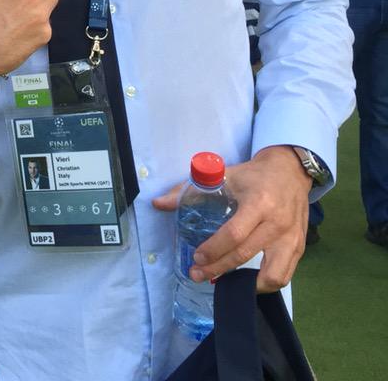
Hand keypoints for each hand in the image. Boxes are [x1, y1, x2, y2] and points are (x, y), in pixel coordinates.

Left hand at [152, 146, 310, 292]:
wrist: (290, 171)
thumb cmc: (252, 175)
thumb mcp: (222, 175)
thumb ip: (188, 190)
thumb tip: (158, 204)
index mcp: (258, 202)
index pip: (235, 233)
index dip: (214, 249)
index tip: (197, 258)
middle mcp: (277, 223)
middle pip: (246, 254)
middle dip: (219, 268)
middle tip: (198, 275)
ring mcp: (292, 238)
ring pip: (273, 274)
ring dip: (247, 284)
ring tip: (224, 283)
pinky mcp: (299, 247)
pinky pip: (284, 275)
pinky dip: (265, 283)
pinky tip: (246, 281)